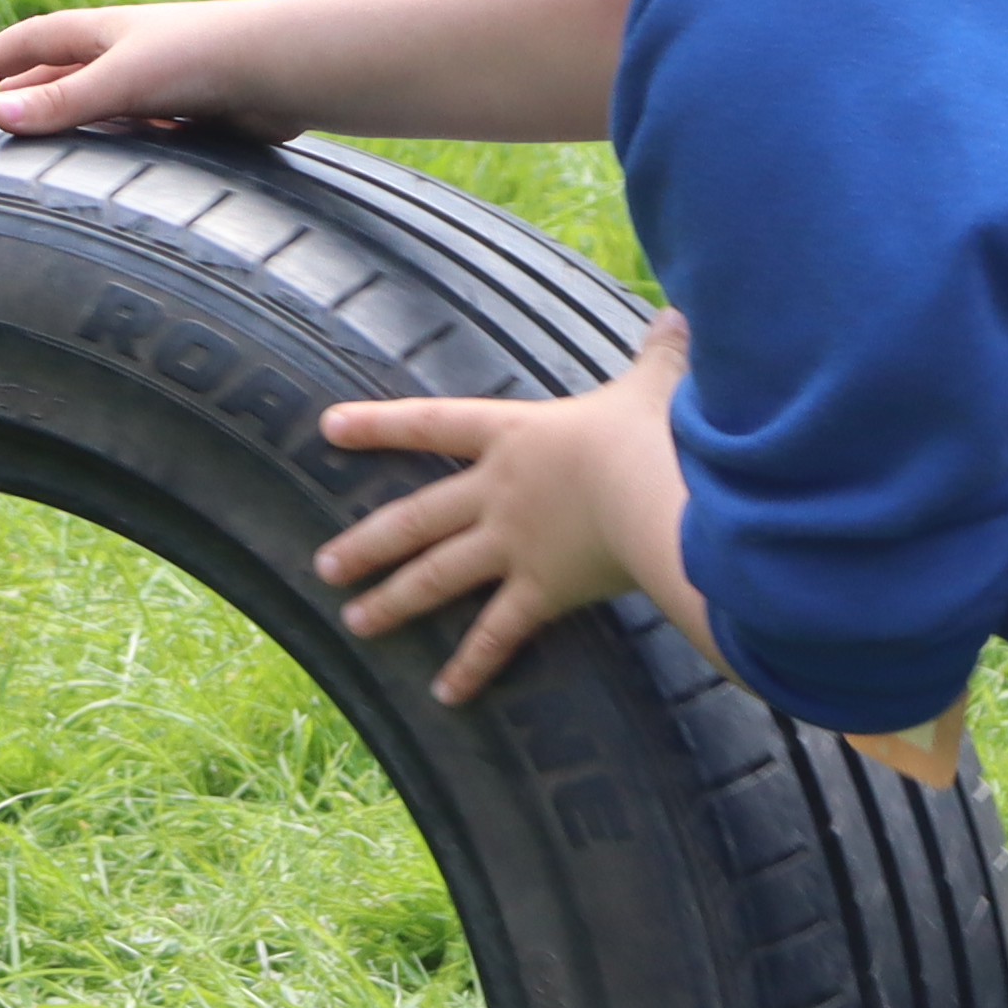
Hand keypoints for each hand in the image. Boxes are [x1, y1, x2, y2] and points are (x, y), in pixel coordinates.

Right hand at [0, 0, 301, 140]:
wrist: (283, 70)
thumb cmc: (201, 59)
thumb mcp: (120, 82)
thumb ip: (62, 105)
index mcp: (108, 31)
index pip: (37, 38)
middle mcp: (134, 51)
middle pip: (68, 71)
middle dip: (31, 90)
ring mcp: (165, 81)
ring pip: (107, 102)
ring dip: (76, 119)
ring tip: (48, 145)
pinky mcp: (196, 111)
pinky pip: (145, 128)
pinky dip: (122, 142)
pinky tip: (119, 162)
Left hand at [313, 319, 700, 704]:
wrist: (663, 490)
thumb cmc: (658, 431)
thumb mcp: (657, 383)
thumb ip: (662, 352)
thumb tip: (683, 313)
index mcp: (516, 435)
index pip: (431, 423)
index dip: (378, 426)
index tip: (327, 429)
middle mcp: (499, 492)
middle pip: (417, 518)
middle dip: (368, 543)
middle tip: (324, 566)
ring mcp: (513, 545)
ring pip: (437, 577)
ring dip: (393, 601)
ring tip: (355, 622)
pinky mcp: (542, 592)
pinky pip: (498, 635)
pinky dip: (472, 666)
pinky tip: (444, 694)